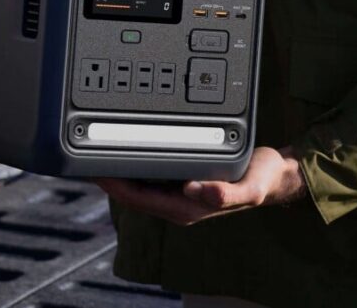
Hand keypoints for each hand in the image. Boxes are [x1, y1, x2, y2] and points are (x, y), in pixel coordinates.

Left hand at [94, 146, 307, 225]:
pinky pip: (149, 175)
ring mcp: (179, 193)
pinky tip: (124, 148)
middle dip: (107, 177)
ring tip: (94, 149)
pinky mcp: (182, 181)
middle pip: (131, 193)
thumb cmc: (262, 180)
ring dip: (117, 170)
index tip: (93, 169)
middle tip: (81, 153)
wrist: (275, 176)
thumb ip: (229, 191)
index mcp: (188, 207)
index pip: (139, 199)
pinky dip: (133, 163)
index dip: (113, 186)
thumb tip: (201, 190)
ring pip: (138, 185)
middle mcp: (179, 203)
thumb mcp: (251, 186)